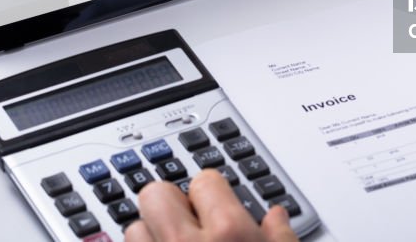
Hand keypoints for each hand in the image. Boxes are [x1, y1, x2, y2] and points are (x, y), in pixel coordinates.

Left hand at [125, 169, 296, 241]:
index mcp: (228, 234)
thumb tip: (276, 217)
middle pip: (155, 194)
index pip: (204, 180)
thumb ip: (281, 235)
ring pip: (135, 228)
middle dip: (171, 202)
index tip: (217, 203)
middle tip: (189, 219)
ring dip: (152, 232)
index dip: (212, 191)